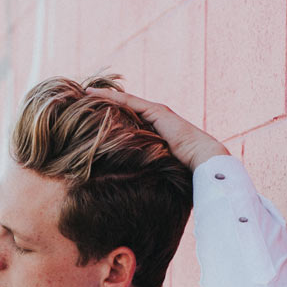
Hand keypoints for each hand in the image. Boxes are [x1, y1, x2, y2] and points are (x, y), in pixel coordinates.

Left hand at [84, 87, 229, 172]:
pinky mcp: (157, 111)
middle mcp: (155, 120)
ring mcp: (157, 113)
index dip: (110, 119)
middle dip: (104, 104)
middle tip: (82, 101)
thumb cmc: (185, 175)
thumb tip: (125, 194)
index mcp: (154, 134)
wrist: (204, 163)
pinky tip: (95, 94)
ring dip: (104, 96)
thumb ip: (143, 175)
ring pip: (125, 102)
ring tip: (84, 92)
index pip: (128, 123)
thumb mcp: (156, 173)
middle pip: (125, 109)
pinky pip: (129, 101)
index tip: (89, 120)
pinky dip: (112, 97)